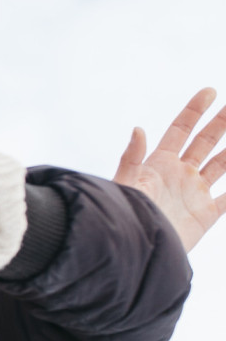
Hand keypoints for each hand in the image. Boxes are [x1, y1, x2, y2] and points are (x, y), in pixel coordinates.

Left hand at [113, 88, 225, 252]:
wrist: (135, 250)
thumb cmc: (124, 216)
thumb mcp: (125, 184)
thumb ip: (131, 158)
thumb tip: (139, 128)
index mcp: (159, 163)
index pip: (180, 130)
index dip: (194, 110)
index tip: (210, 90)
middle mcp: (179, 174)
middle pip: (206, 141)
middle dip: (221, 122)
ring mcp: (194, 193)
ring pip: (223, 164)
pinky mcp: (206, 214)